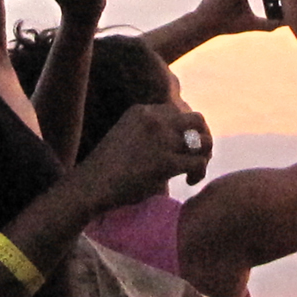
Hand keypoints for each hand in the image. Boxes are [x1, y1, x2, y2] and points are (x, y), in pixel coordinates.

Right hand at [78, 103, 212, 207]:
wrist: (91, 185)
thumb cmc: (106, 168)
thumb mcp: (126, 136)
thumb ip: (148, 133)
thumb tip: (173, 143)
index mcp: (142, 111)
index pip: (178, 112)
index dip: (184, 130)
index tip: (180, 148)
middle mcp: (154, 119)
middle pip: (196, 120)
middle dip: (203, 136)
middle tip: (198, 155)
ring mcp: (161, 140)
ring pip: (202, 141)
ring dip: (205, 156)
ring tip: (194, 171)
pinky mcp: (166, 162)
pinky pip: (199, 163)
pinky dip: (200, 173)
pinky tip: (189, 182)